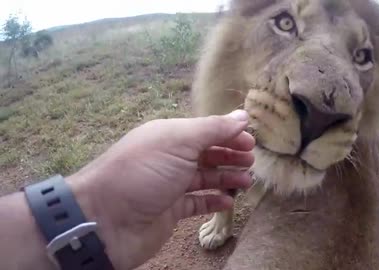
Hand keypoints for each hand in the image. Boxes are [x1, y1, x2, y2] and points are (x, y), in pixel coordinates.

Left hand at [67, 110, 254, 269]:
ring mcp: (169, 186)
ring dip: (226, 178)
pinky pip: (196, 203)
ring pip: (204, 178)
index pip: (205, 131)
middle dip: (230, 155)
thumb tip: (242, 115)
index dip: (228, 134)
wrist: (105, 220)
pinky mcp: (169, 211)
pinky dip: (213, 201)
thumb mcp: (178, 142)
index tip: (251, 141)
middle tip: (252, 161)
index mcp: (169, 136)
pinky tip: (228, 201)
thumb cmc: (143, 173)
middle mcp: (169, 158)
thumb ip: (212, 129)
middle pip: (206, 153)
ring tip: (247, 182)